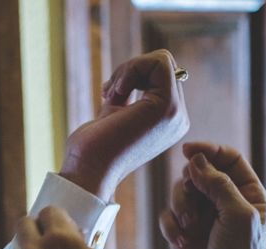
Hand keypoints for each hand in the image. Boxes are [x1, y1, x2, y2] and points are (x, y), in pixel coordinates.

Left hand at [61, 50, 189, 201]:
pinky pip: (160, 62)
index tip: (109, 94)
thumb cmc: (92, 147)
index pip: (160, 75)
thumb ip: (129, 93)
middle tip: (109, 93)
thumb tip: (134, 69)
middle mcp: (178, 118)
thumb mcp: (114, 111)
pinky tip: (116, 92)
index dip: (131, 75)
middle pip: (162, 65)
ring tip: (110, 95)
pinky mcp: (168, 108)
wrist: (88, 170)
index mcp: (167, 120)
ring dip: (129, 69)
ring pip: (162, 60)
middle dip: (130, 71)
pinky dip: (132, 68)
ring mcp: (176, 114)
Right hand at [159, 142, 265, 248]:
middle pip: (199, 173)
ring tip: (188, 228)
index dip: (209, 151)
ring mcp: (203, 218)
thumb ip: (218, 183)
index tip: (188, 151)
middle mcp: (226, 203)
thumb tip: (196, 159)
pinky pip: (167, 214)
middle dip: (190, 186)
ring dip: (180, 207)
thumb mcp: (237, 215)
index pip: (229, 159)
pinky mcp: (183, 232)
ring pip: (180, 192)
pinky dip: (170, 225)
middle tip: (190, 201)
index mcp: (249, 196)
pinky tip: (179, 242)